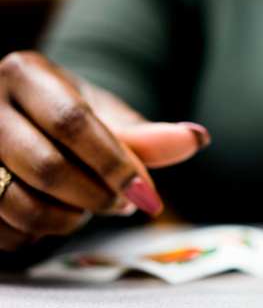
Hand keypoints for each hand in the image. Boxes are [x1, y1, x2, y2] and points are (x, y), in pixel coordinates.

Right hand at [0, 51, 209, 250]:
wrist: (25, 120)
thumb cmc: (70, 117)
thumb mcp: (107, 117)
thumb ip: (148, 135)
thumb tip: (197, 138)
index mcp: (26, 73)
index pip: (73, 122)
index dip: (115, 164)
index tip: (148, 194)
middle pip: (47, 167)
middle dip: (98, 195)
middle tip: (127, 202)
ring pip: (21, 204)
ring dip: (70, 218)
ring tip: (90, 205)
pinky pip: (4, 230)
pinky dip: (41, 234)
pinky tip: (57, 213)